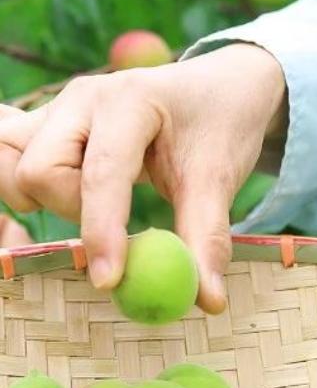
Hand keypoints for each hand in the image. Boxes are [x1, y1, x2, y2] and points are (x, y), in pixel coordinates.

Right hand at [0, 43, 286, 313]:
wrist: (223, 87)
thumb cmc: (220, 127)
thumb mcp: (221, 177)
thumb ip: (207, 237)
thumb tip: (207, 301)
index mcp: (132, 100)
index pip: (102, 173)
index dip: (101, 231)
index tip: (109, 280)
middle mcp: (84, 98)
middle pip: (39, 170)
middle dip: (72, 210)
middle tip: (116, 223)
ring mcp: (59, 109)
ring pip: (13, 165)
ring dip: (45, 198)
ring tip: (94, 200)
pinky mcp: (46, 124)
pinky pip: (5, 155)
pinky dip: (22, 183)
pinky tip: (59, 193)